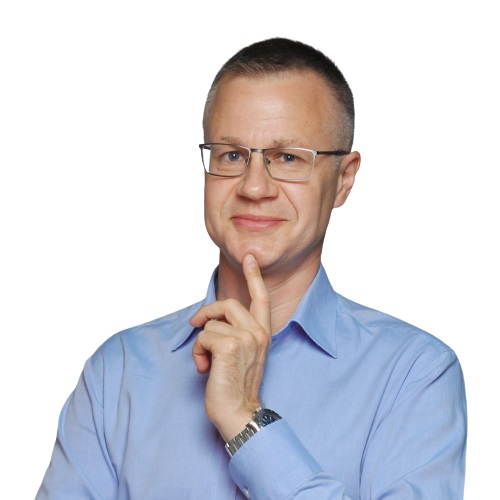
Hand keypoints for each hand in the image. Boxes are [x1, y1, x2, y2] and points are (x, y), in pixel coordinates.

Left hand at [190, 254, 271, 440]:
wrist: (239, 413)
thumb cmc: (237, 385)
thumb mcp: (244, 355)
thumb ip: (237, 333)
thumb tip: (211, 319)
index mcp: (264, 333)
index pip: (261, 298)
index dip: (254, 276)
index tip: (249, 257)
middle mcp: (258, 333)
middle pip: (228, 303)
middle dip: (207, 312)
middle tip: (195, 324)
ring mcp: (246, 338)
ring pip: (211, 322)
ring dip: (201, 342)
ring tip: (206, 362)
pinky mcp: (230, 346)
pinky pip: (203, 335)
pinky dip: (197, 352)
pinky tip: (205, 368)